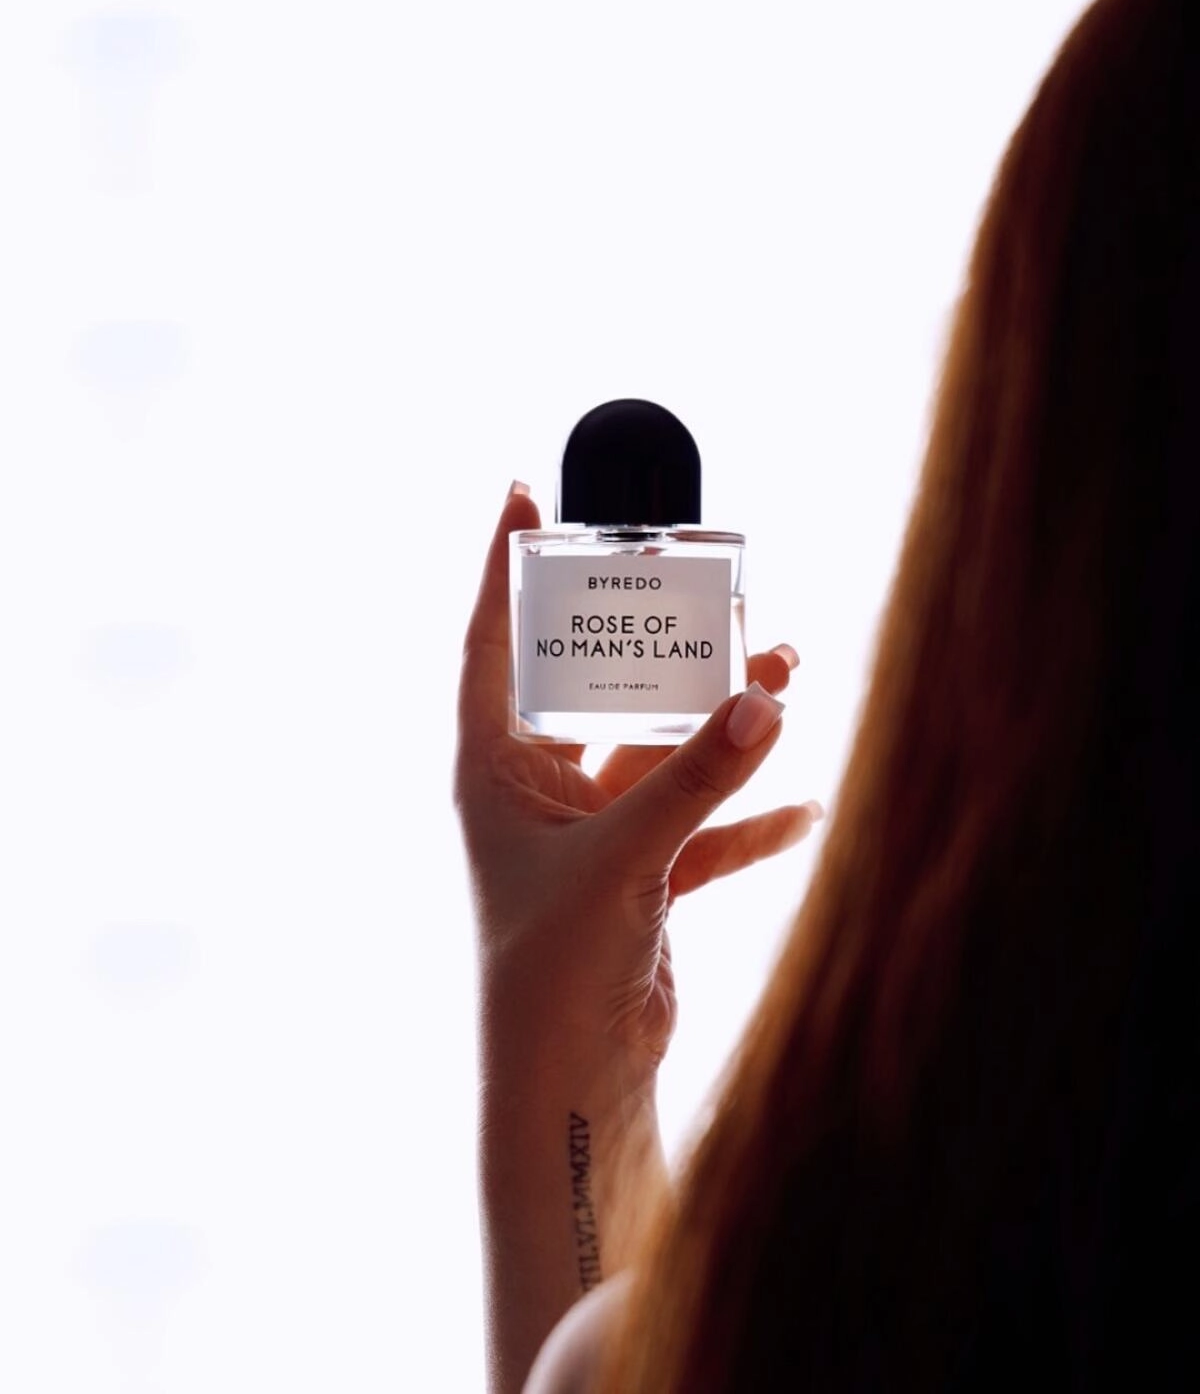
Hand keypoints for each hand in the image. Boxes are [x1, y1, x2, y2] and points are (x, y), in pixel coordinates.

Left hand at [455, 483, 821, 1073]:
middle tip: (712, 582)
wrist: (571, 1076)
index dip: (504, 566)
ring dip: (723, 719)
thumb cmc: (552, 967)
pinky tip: (804, 806)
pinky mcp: (644, 874)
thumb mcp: (624, 859)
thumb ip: (694, 782)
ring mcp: (595, 830)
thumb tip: (763, 700)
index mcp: (496, 767)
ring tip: (787, 668)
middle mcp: (540, 788)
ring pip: (665, 751)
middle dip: (661, 641)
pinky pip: (703, 827)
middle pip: (604, 687)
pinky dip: (748, 815)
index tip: (524, 494)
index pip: (494, 642)